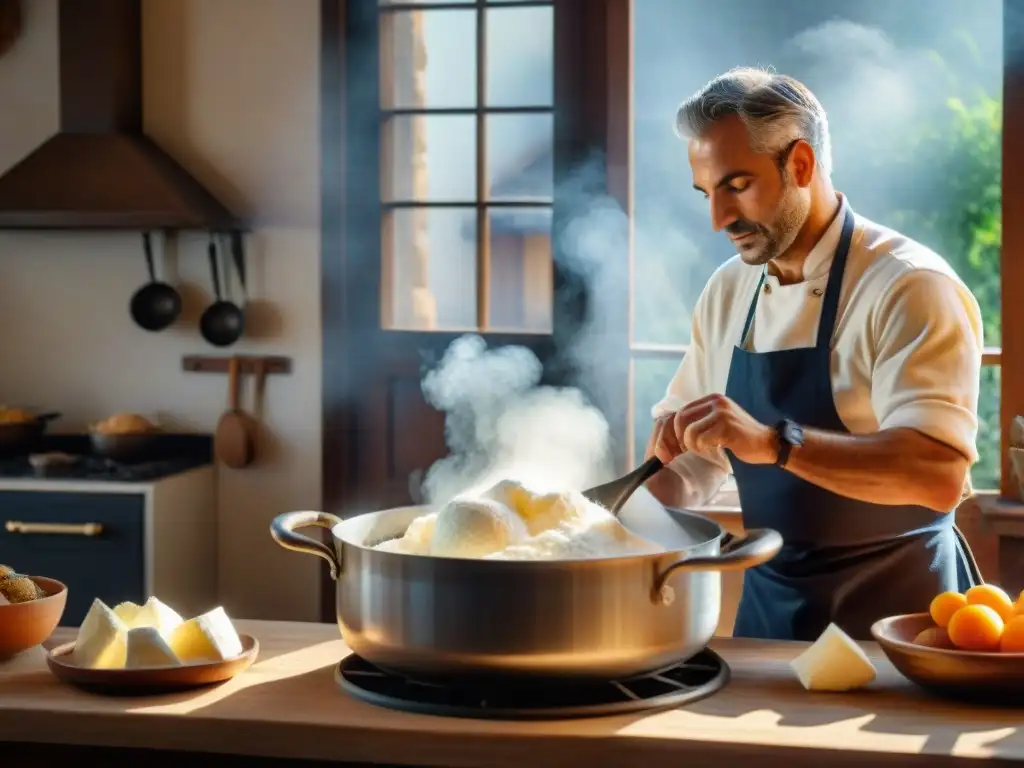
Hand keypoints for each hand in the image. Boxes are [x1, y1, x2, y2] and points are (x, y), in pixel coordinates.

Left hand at [654, 394, 776, 465]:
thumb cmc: (741, 437)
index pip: (682, 412)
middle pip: (681, 419)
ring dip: (692, 446)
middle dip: (679, 438)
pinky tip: (713, 449)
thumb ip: (702, 420)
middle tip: (685, 451)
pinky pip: (701, 440)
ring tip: (703, 450)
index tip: (679, 445)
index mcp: (713, 399)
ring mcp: (722, 413)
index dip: (676, 431)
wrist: (767, 444)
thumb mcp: (719, 421)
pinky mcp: (726, 427)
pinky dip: (703, 449)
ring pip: (690, 431)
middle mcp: (717, 402)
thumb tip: (674, 429)